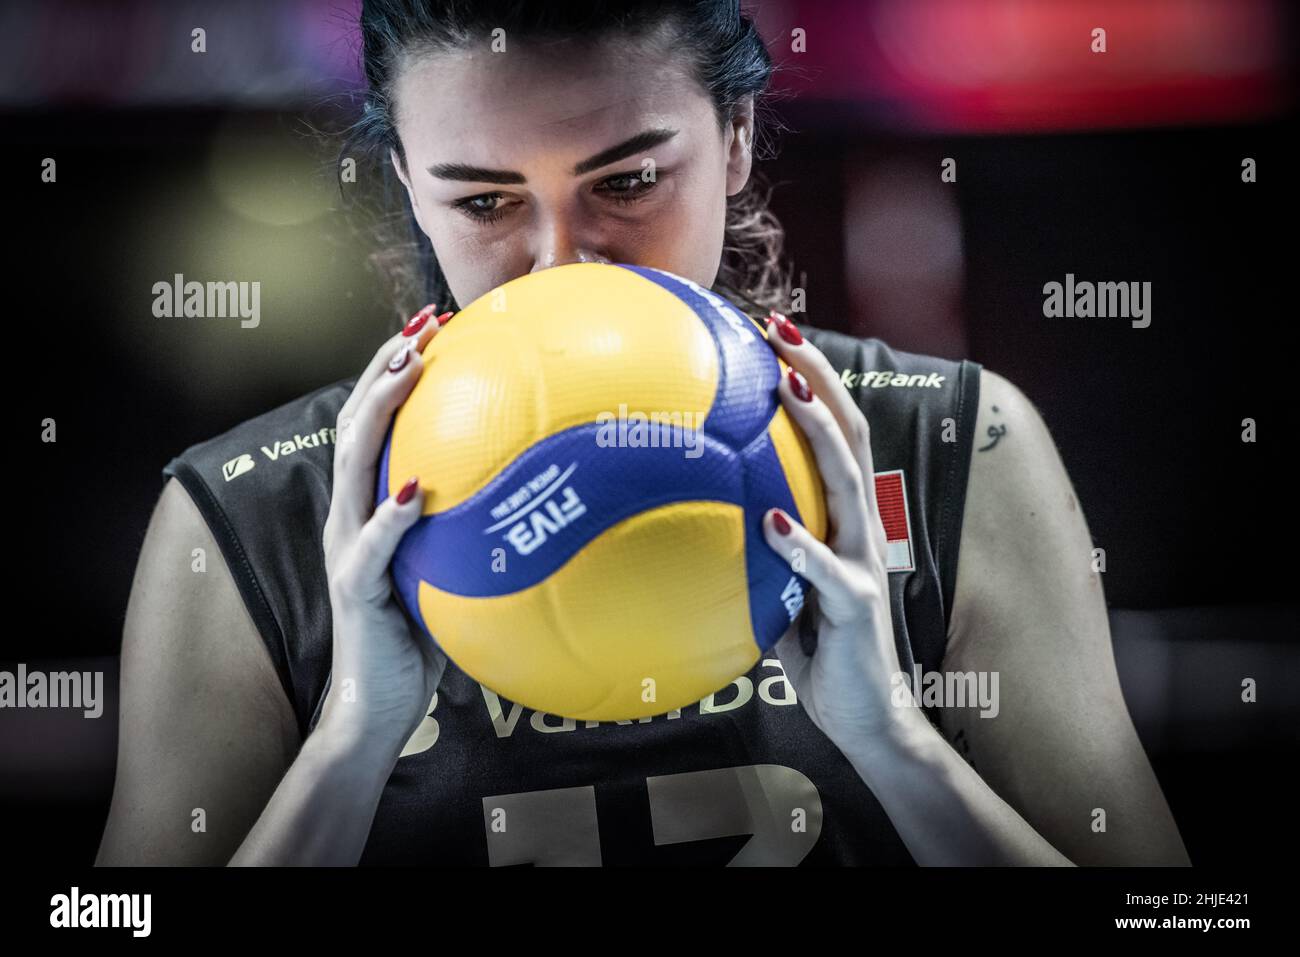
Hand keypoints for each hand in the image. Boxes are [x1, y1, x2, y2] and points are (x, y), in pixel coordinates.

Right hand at [317, 305, 452, 757]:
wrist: (380, 702)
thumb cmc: (425, 630)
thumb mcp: (454, 565)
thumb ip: (476, 525)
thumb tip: (547, 488)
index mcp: (372, 503)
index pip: (378, 421)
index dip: (397, 368)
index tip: (434, 323)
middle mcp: (351, 514)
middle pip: (357, 421)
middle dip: (386, 366)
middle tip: (422, 321)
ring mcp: (348, 547)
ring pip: (353, 464)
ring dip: (379, 411)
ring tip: (407, 367)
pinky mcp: (354, 587)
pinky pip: (371, 548)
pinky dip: (390, 517)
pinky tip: (415, 491)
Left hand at [759, 314, 917, 753]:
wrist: (865, 718)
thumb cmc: (817, 651)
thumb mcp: (777, 589)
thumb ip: (751, 552)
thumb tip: (689, 519)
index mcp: (842, 517)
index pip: (833, 432)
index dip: (810, 380)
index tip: (770, 335)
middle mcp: (860, 526)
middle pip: (849, 432)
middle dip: (817, 375)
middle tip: (780, 330)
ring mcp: (864, 562)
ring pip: (848, 480)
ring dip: (817, 431)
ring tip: (786, 389)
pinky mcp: (857, 605)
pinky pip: (827, 570)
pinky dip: (800, 542)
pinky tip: (771, 519)